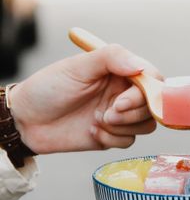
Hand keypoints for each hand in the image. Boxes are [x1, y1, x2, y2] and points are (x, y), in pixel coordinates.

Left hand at [9, 45, 161, 153]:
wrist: (28, 121)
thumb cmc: (49, 88)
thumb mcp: (77, 67)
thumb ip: (111, 58)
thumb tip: (140, 67)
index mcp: (119, 72)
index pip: (152, 80)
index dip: (145, 94)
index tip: (121, 101)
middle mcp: (123, 93)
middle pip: (152, 106)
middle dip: (131, 113)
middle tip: (107, 113)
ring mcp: (120, 115)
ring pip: (145, 125)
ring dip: (123, 126)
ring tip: (97, 120)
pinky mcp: (113, 135)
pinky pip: (129, 141)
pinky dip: (112, 138)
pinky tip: (91, 130)